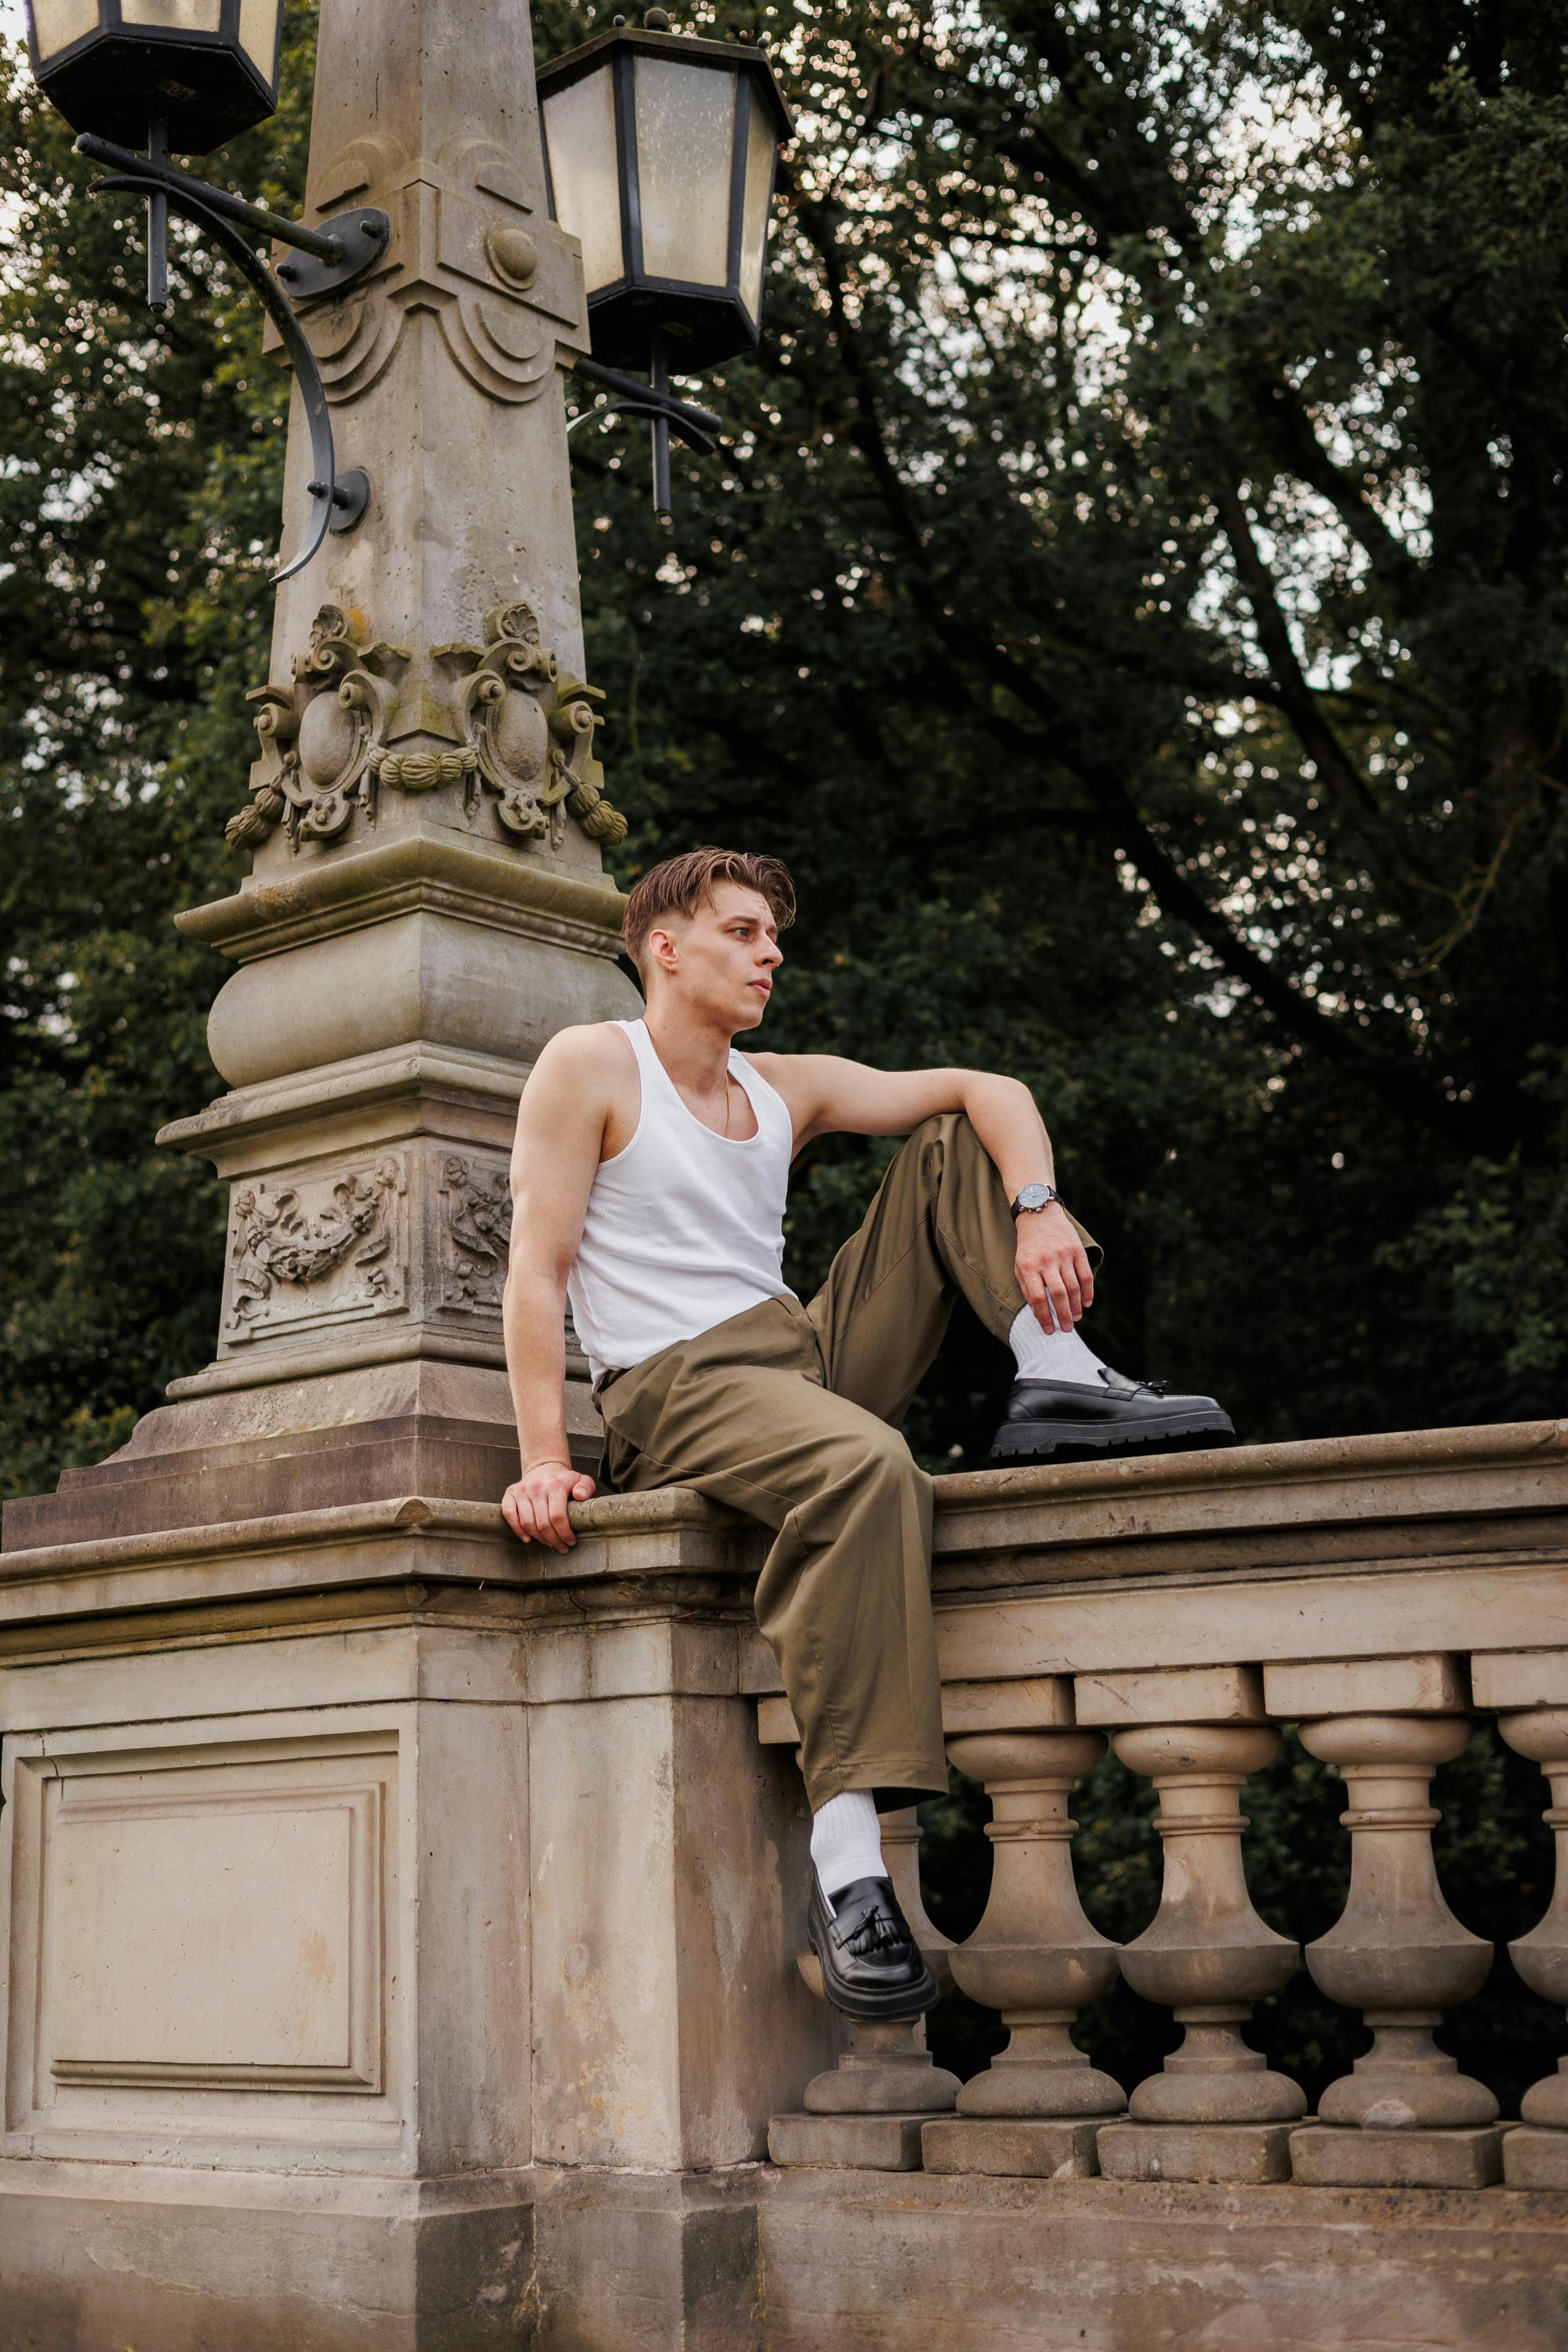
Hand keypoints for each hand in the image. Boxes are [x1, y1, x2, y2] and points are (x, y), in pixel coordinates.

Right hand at [501, 1458, 596, 1551]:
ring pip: (527, 1522)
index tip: (571, 1542)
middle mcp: (536, 1487)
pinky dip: (517, 1530)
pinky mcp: (511, 1493)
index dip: (564, 1533)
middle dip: (554, 1540)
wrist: (544, 1468)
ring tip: (550, 1543)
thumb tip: (580, 1496)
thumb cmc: (565, 1480)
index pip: (557, 1516)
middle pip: (542, 1523)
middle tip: (562, 1547)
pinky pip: (509, 1514)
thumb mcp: (581, 1480)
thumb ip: (586, 1487)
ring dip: (539, 1538)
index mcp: (555, 1485)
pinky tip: (528, 1538)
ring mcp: (522, 1490)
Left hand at [1015, 1200, 1094, 1331]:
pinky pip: (1085, 1275)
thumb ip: (1027, 1288)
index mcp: (1029, 1267)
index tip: (1049, 1330)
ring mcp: (1063, 1255)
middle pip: (1059, 1294)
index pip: (1038, 1298)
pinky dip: (1088, 1291)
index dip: (1045, 1317)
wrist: (1039, 1216)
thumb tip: (1039, 1312)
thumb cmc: (1028, 1247)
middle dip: (1063, 1315)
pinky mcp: (1077, 1250)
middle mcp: (1047, 1261)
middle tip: (1067, 1329)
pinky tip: (1086, 1302)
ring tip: (1075, 1318)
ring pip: (1074, 1287)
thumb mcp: (1020, 1266)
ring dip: (1076, 1306)